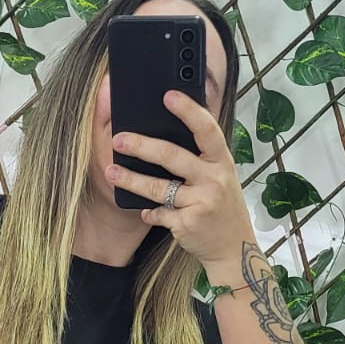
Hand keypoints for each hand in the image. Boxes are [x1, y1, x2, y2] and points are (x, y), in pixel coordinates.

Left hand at [108, 91, 257, 268]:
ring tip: (111, 172)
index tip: (168, 95)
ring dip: (131, 180)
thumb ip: (201, 157)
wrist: (233, 248)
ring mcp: (201, 202)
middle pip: (172, 156)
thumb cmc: (222, 207)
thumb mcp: (221, 176)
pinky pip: (159, 213)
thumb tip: (166, 131)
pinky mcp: (188, 224)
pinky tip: (144, 211)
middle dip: (141, 146)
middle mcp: (214, 179)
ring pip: (158, 187)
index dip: (188, 110)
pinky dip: (149, 212)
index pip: (206, 129)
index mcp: (222, 161)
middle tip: (119, 139)